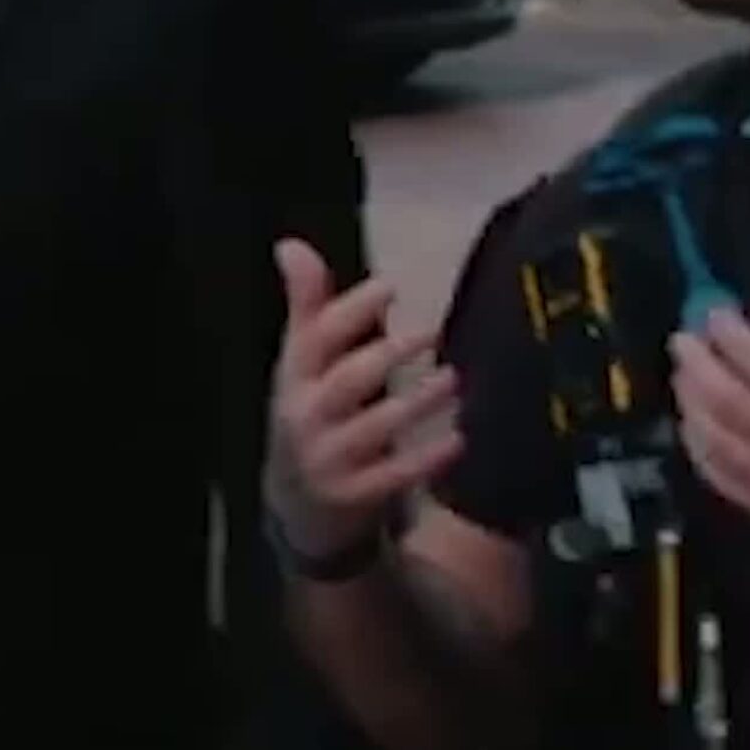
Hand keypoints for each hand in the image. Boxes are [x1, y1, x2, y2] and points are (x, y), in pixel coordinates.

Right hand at [266, 239, 462, 562]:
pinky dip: (426, 459)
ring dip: (416, 403)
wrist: (296, 505)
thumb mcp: (301, 362)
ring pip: (374, 428)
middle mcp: (306, 415)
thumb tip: (290, 244)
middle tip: (433, 331)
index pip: (318, 337)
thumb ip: (308, 305)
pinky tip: (458, 439)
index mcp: (294, 375)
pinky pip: (392, 477)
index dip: (352, 310)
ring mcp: (328, 459)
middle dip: (388, 355)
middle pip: (347, 381)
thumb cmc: (311, 412)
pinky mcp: (352, 496)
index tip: (390, 286)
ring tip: (454, 379)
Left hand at [671, 270, 749, 604]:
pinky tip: (694, 430)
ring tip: (682, 375)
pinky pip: (724, 482)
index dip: (732, 338)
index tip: (716, 316)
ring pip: (717, 442)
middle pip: (727, 403)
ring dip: (692, 405)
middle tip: (682, 339)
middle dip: (698, 367)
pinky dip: (701, 451)